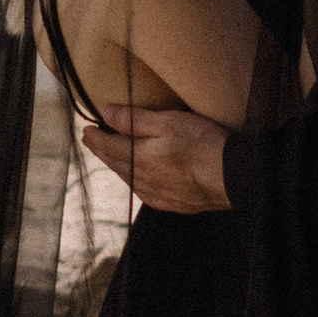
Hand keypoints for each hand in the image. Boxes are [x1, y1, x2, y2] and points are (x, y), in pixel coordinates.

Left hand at [79, 103, 232, 213]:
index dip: (95, 137)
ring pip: (128, 179)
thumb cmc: (202, 144)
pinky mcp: (172, 203)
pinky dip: (135, 182)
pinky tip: (138, 179)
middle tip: (92, 141)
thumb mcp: (167, 122)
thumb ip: (134, 119)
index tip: (87, 129)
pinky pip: (144, 192)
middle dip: (102, 151)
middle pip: (115, 163)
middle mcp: (143, 179)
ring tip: (111, 156)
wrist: (231, 177)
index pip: (108, 146)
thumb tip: (106, 113)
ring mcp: (157, 194)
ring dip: (116, 166)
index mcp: (139, 158)